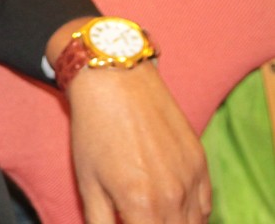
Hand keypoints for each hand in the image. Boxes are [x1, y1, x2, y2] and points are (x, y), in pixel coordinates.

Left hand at [48, 23, 210, 222]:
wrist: (115, 81)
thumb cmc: (94, 129)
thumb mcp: (87, 181)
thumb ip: (99, 219)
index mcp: (142, 205)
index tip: (126, 220)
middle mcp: (173, 196)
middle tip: (136, 214)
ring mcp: (191, 178)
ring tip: (151, 214)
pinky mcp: (200, 161)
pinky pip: (205, 205)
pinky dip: (193, 214)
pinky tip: (174, 209)